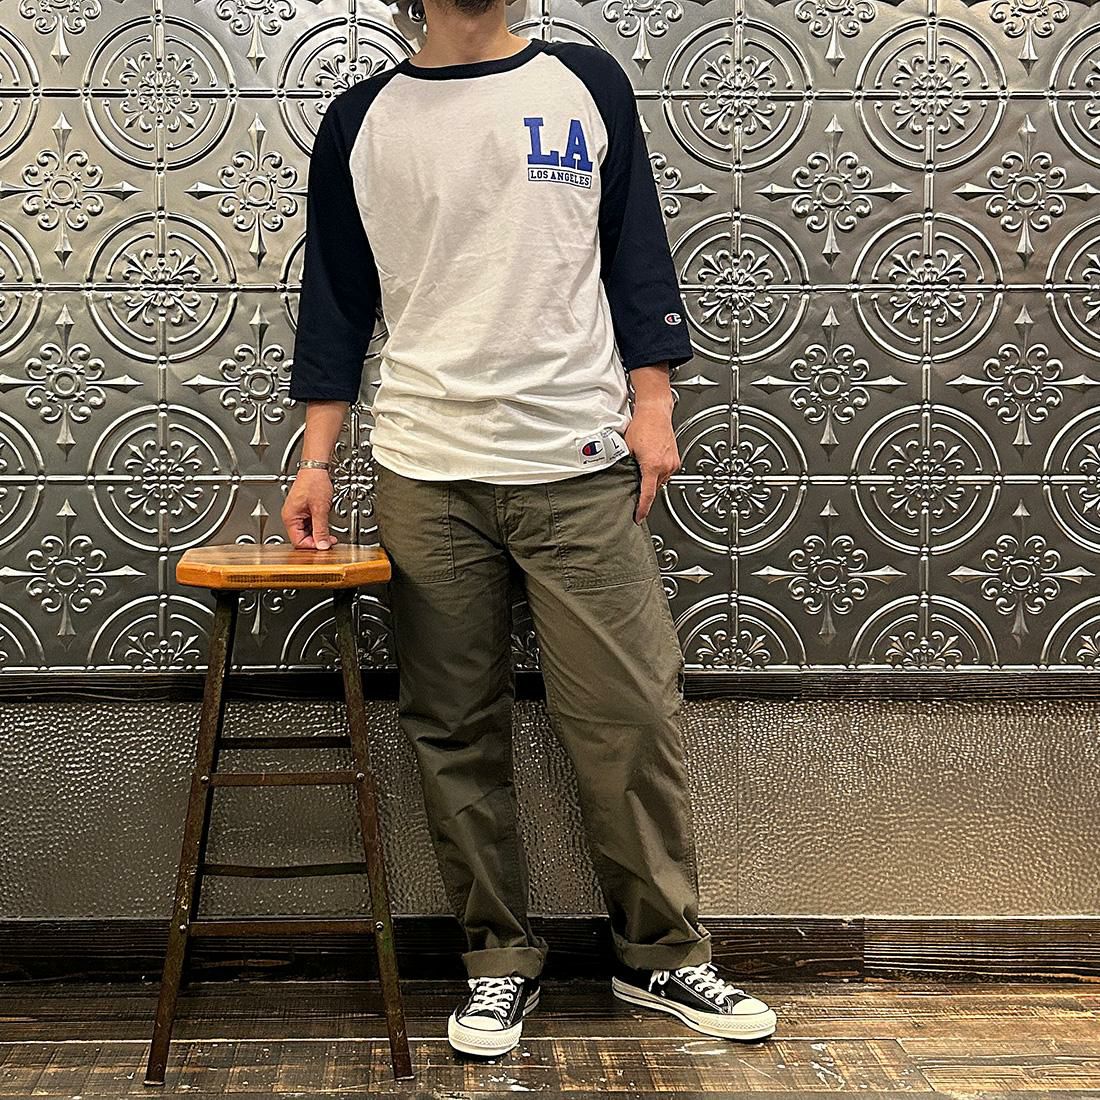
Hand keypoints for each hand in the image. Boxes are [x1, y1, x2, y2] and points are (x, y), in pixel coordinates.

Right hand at [282, 469, 337, 549]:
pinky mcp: (303, 511)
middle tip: (329, 540)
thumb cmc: (314, 482)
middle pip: (301, 538)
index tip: (324, 545)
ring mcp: (296, 514)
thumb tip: (322, 545)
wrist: (316, 468)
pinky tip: (325, 526)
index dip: (312, 546)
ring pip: (306, 532)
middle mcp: (291, 517)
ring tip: (329, 534)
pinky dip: (317, 527)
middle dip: (316, 541)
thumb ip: (321, 529)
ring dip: (318, 534)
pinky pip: (309, 525)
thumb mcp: (320, 509)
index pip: (298, 542)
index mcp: (290, 518)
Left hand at [623, 402, 680, 523]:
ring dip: (651, 479)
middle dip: (644, 490)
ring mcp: (672, 463)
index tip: (638, 517)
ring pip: (660, 480)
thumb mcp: (627, 448)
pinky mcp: (675, 458)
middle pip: (654, 488)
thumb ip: (626, 466)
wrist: (655, 412)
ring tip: (642, 466)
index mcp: (652, 466)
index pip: (648, 495)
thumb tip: (621, 477)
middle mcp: (665, 466)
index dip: (642, 509)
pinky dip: (657, 472)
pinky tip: (650, 461)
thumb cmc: (642, 426)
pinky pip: (665, 472)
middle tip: (633, 486)